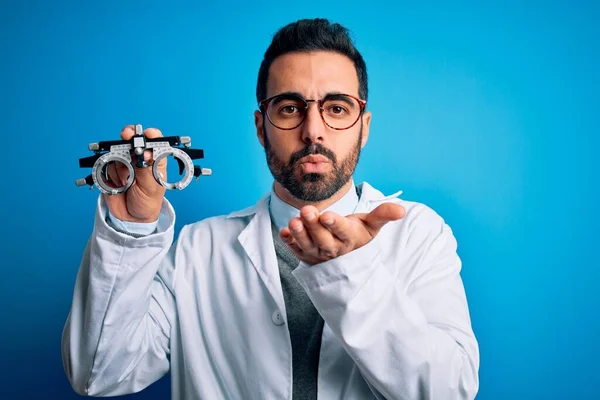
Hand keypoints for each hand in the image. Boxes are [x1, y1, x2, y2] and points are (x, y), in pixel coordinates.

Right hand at [103, 125, 166, 222]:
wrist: (132, 217)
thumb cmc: (148, 201)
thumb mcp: (151, 188)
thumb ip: (146, 170)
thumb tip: (144, 153)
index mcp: (155, 160)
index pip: (155, 141)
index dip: (151, 135)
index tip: (147, 134)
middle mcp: (139, 158)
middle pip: (132, 140)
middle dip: (129, 137)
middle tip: (127, 136)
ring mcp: (124, 162)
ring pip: (117, 153)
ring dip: (120, 165)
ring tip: (127, 182)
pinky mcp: (110, 169)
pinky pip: (106, 164)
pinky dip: (110, 173)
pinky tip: (118, 184)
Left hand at [279, 203, 405, 265]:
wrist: (346, 255)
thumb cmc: (358, 233)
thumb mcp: (371, 225)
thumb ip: (383, 215)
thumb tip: (401, 210)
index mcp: (350, 238)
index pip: (343, 232)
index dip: (335, 224)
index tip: (327, 215)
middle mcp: (333, 249)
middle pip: (323, 238)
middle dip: (314, 225)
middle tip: (306, 210)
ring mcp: (318, 254)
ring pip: (308, 245)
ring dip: (300, 234)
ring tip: (293, 221)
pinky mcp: (305, 255)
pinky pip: (296, 250)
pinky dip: (289, 242)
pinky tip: (283, 233)